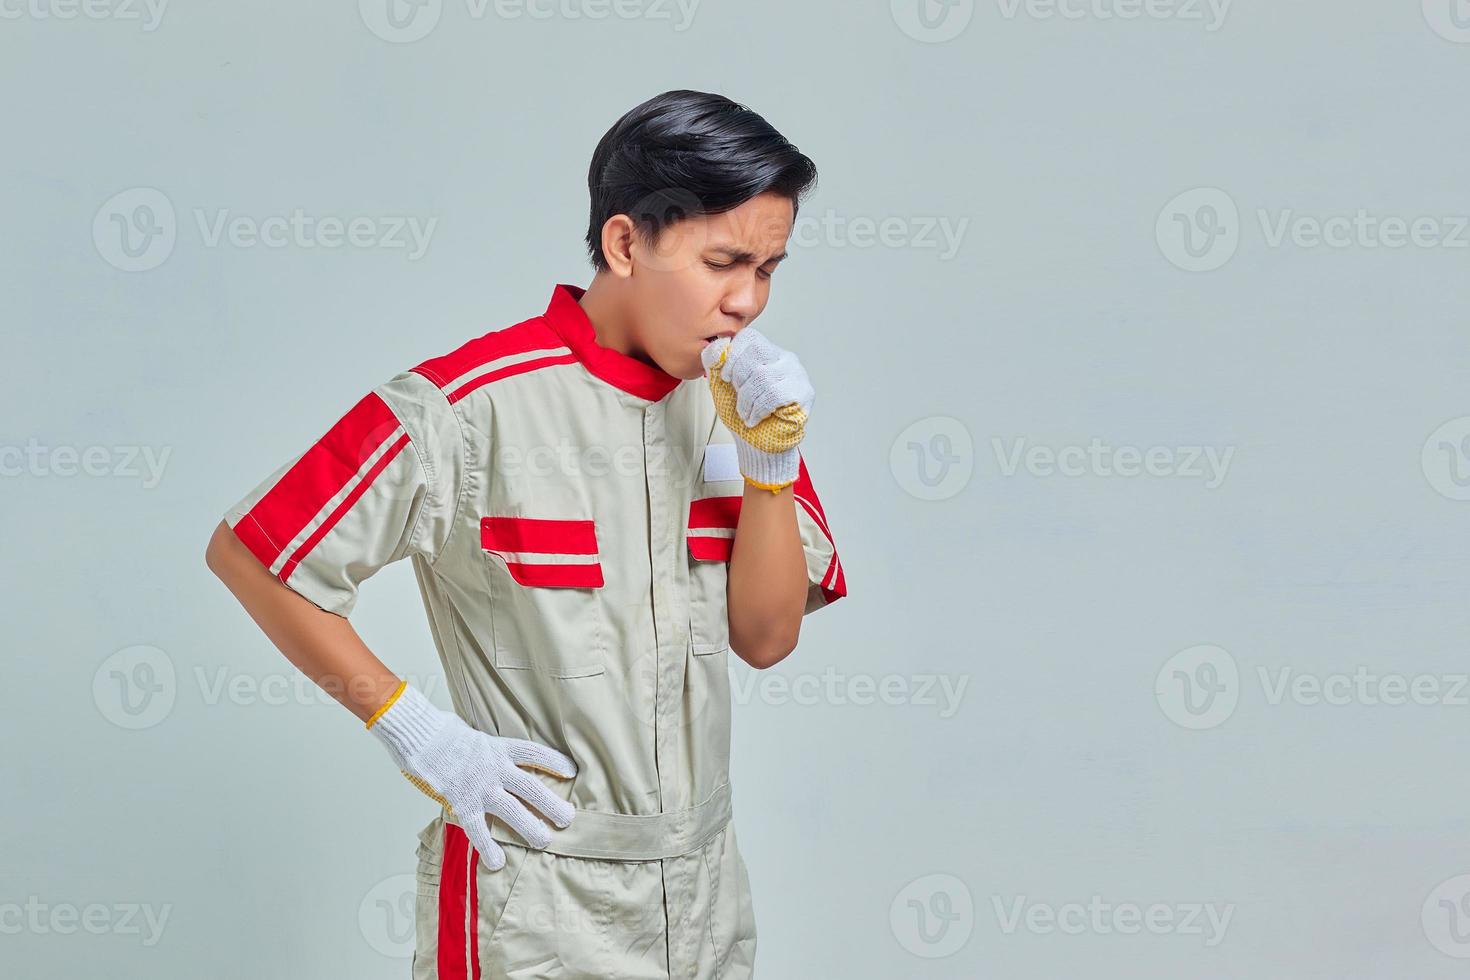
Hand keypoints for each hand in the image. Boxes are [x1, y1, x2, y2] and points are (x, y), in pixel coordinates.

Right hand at [366, 681, 576, 869]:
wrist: (418, 736)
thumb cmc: (440, 732)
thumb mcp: (472, 733)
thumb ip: (487, 748)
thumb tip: (493, 753)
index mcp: (498, 747)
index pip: (534, 753)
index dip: (554, 762)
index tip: (572, 771)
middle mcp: (494, 768)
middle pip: (531, 787)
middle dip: (551, 804)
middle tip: (568, 818)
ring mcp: (480, 787)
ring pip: (512, 810)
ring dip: (530, 827)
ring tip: (545, 842)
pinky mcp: (462, 803)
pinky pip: (478, 829)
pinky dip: (488, 847)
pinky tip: (498, 862)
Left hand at [701, 327, 815, 490]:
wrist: (758, 446)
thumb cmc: (745, 416)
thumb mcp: (723, 387)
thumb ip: (716, 365)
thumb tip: (715, 347)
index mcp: (767, 354)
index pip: (750, 338)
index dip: (732, 355)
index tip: (725, 377)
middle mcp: (785, 359)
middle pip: (756, 351)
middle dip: (739, 377)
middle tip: (739, 396)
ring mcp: (797, 375)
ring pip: (763, 375)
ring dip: (747, 400)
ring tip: (746, 413)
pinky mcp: (803, 394)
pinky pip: (774, 394)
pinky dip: (758, 409)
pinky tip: (755, 418)